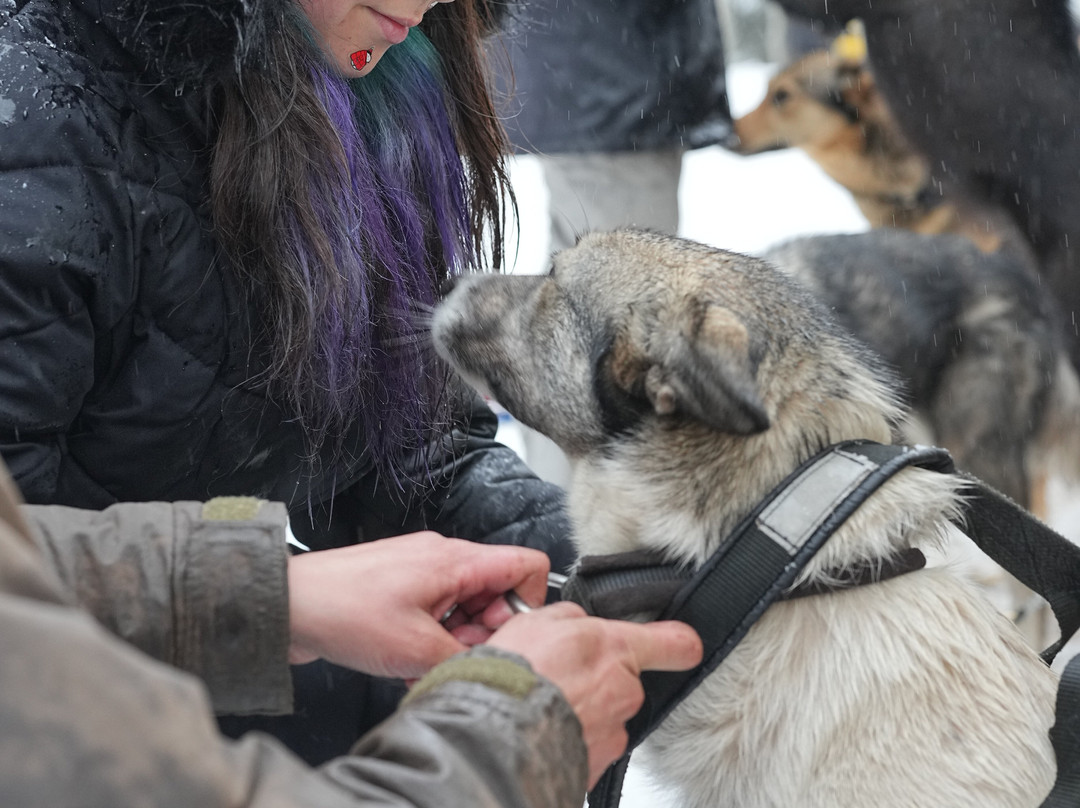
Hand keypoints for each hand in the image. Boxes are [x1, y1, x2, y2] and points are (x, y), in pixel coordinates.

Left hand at [287, 532, 549, 677]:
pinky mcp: (400, 585)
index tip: (503, 636)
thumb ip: (467, 655)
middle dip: (485, 630)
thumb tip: (495, 661)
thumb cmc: (342, 611)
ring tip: (425, 661)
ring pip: (466, 604)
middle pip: (496, 590)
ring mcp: (421, 569)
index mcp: (456, 560)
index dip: (527, 604)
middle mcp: (443, 557)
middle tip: (457, 655)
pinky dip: (432, 636)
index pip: (527, 565)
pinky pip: (437, 610)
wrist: (287, 604)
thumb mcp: (416, 650)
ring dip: (455, 637)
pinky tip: (407, 659)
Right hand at [487, 603, 702, 787]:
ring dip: (581, 710)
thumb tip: (578, 621)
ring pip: (606, 715)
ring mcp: (613, 731)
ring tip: (544, 704)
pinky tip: (543, 727)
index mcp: (614, 649)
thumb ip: (570, 617)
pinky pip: (590, 744)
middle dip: (599, 679)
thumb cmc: (511, 677)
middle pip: (627, 682)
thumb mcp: (535, 621)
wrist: (493, 735)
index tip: (682, 645)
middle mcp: (623, 691)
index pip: (676, 644)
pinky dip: (570, 737)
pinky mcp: (598, 764)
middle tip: (560, 676)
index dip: (680, 644)